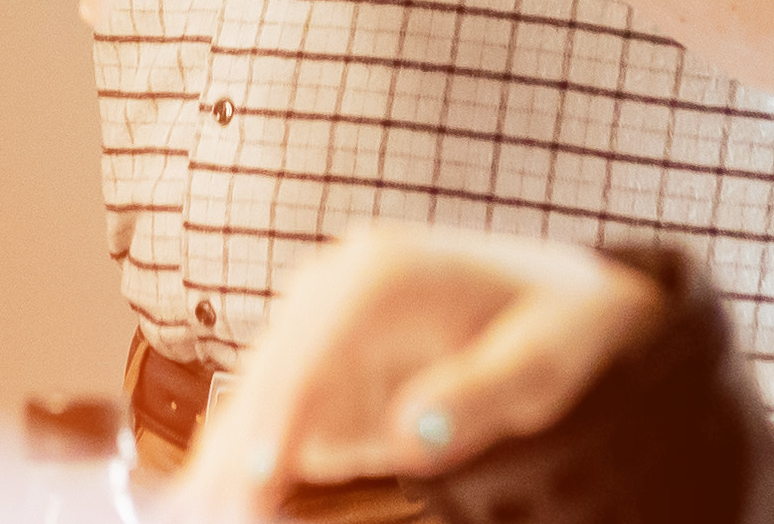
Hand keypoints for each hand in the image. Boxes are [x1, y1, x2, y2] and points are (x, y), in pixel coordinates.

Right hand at [177, 225, 664, 516]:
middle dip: (238, 452)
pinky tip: (229, 507)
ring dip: (228, 464)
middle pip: (266, 377)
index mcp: (379, 273)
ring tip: (213, 516)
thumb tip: (412, 433)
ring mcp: (317, 330)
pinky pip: (270, 422)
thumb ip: (478, 395)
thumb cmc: (556, 326)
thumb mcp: (540, 361)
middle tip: (223, 515)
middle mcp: (331, 291)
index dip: (280, 414)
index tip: (260, 474)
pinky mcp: (318, 371)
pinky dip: (248, 466)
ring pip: (254, 403)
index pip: (310, 349)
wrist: (559, 304)